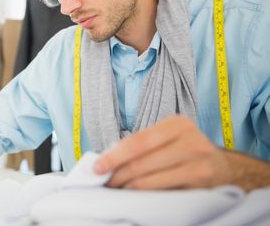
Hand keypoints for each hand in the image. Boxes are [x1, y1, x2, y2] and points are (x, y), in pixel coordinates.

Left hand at [94, 116, 231, 188]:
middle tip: (106, 182)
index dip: (114, 156)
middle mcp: (190, 140)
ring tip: (118, 188)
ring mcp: (198, 163)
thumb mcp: (167, 138)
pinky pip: (163, 193)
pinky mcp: (201, 185)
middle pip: (141, 162)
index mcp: (177, 124)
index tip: (97, 167)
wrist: (223, 168)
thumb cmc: (185, 151)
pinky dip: (145, 195)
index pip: (137, 141)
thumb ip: (142, 144)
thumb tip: (107, 158)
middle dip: (118, 174)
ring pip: (150, 180)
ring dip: (128, 187)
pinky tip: (136, 194)